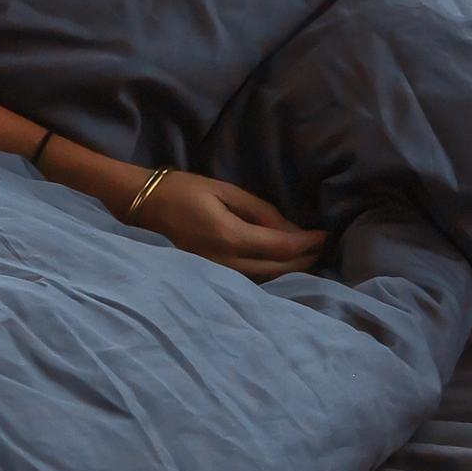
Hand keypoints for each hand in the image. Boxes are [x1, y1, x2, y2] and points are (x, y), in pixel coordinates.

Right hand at [129, 166, 328, 280]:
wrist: (145, 207)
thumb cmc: (184, 191)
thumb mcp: (225, 191)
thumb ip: (260, 211)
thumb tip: (291, 229)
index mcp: (229, 236)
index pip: (281, 247)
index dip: (307, 244)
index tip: (325, 235)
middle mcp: (226, 262)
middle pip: (278, 268)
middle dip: (305, 259)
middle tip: (323, 246)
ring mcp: (218, 274)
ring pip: (267, 279)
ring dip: (291, 269)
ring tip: (311, 256)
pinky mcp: (213, 276)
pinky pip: (252, 280)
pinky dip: (273, 273)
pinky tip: (284, 265)